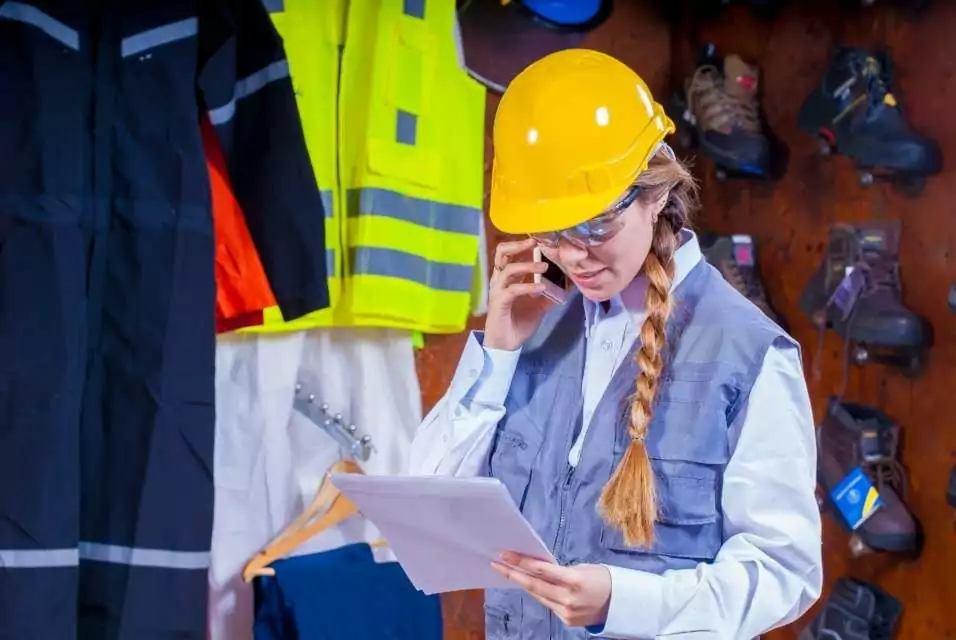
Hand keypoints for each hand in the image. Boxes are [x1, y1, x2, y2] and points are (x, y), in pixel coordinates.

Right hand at [483, 239, 554, 350]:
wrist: (506, 344)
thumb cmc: (519, 322)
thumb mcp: (539, 305)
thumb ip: (550, 292)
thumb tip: (568, 283)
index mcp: (507, 277)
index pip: (511, 253)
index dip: (523, 244)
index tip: (541, 239)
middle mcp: (499, 280)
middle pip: (501, 253)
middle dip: (518, 245)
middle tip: (535, 243)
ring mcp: (498, 291)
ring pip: (508, 269)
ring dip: (527, 266)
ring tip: (545, 267)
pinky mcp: (499, 303)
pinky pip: (512, 290)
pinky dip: (528, 286)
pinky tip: (541, 288)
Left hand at [490, 551, 611, 628]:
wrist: (621, 604)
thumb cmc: (603, 579)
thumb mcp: (583, 568)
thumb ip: (560, 570)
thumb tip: (539, 568)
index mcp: (573, 580)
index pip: (540, 569)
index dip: (521, 562)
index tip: (505, 554)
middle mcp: (567, 598)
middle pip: (533, 584)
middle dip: (513, 573)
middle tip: (496, 563)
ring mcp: (565, 611)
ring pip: (538, 595)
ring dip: (523, 583)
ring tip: (508, 571)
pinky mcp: (565, 620)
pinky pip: (547, 604)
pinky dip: (539, 593)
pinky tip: (530, 584)